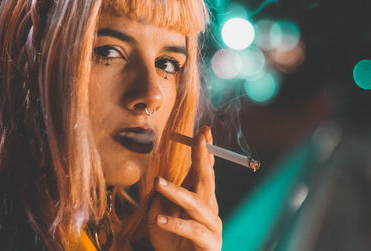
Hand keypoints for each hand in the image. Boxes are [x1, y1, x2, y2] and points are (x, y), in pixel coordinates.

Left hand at [148, 126, 221, 250]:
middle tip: (199, 137)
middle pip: (206, 178)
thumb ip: (160, 199)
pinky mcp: (210, 242)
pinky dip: (176, 224)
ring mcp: (212, 224)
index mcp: (199, 198)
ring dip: (177, 191)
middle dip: (203, 156)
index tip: (203, 130)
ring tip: (158, 183)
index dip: (204, 150)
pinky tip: (160, 220)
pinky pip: (192, 230)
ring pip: (196, 203)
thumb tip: (160, 180)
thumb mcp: (159, 216)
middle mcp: (209, 207)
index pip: (203, 170)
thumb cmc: (171, 242)